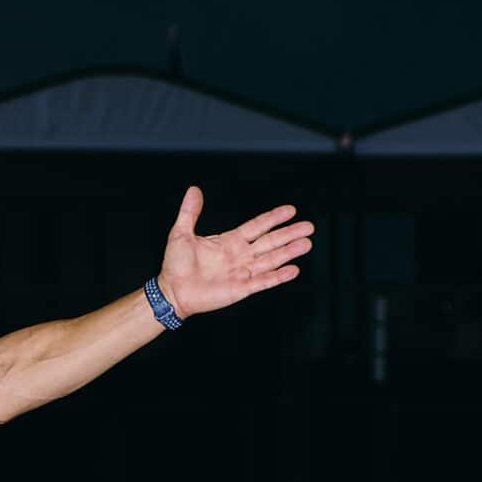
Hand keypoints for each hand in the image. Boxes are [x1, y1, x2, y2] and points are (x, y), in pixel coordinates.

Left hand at [155, 189, 312, 320]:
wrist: (171, 291)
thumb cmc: (175, 265)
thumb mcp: (181, 233)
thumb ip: (190, 212)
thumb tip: (194, 190)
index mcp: (229, 242)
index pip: (257, 227)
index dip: (273, 218)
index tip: (291, 210)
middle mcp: (240, 256)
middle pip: (270, 242)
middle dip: (289, 234)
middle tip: (309, 226)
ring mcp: (242, 273)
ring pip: (271, 260)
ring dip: (289, 252)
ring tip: (307, 243)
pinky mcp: (241, 289)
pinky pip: (263, 282)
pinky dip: (278, 276)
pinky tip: (293, 269)